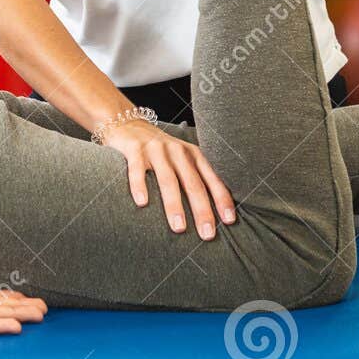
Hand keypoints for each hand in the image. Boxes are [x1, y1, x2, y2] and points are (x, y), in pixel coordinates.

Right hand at [102, 119, 236, 239]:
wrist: (130, 125)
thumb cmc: (161, 151)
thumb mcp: (182, 159)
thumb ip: (195, 178)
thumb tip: (212, 213)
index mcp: (194, 155)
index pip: (212, 179)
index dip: (222, 199)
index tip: (229, 221)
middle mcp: (178, 151)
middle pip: (193, 183)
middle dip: (202, 210)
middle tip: (208, 233)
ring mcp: (157, 150)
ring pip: (168, 180)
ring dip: (175, 205)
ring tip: (179, 227)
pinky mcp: (135, 150)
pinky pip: (138, 171)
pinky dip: (140, 186)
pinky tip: (142, 203)